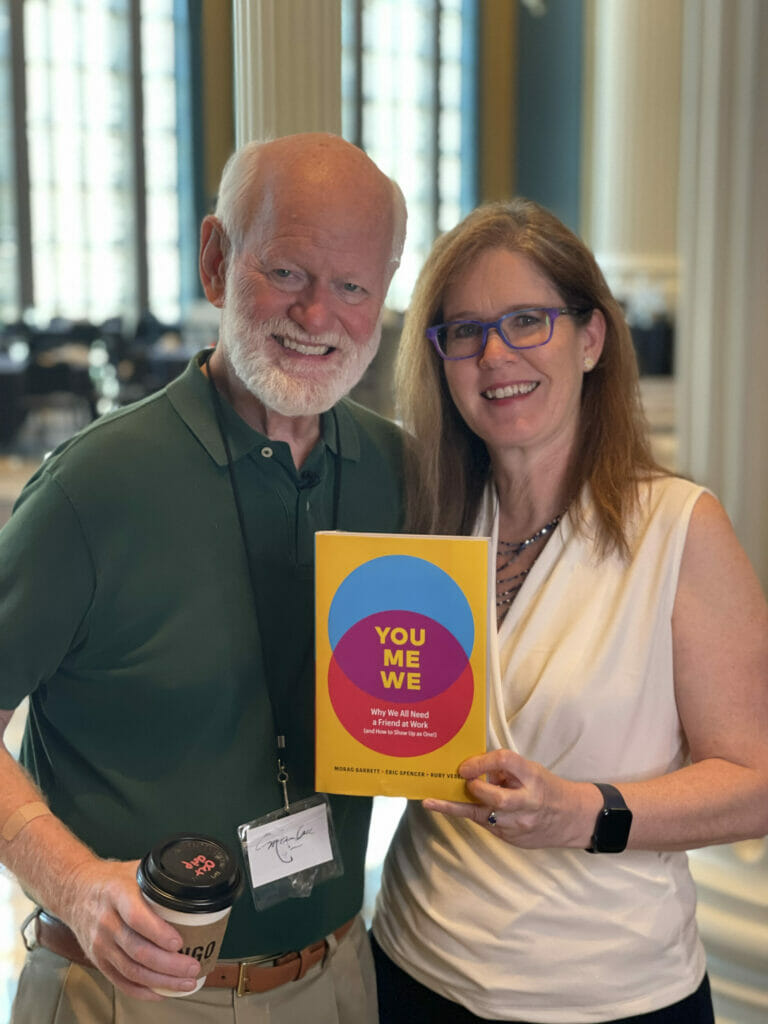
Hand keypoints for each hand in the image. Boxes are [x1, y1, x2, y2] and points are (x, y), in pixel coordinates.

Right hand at [60, 857, 201, 999]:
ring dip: (160, 981)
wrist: (75, 892)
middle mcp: (106, 921)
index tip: (179, 942)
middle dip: (168, 964)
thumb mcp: (135, 869)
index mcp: (117, 894)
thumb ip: (162, 876)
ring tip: (185, 982)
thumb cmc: (111, 880)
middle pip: (137, 950)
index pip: (136, 917)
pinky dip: (142, 990)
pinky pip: (121, 981)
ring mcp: (100, 944)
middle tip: (192, 967)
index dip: (159, 933)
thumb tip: (195, 879)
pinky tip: (161, 992)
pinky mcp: (98, 960)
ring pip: (131, 970)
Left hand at [423, 749, 589, 848]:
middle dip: (474, 790)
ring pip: (484, 817)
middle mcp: (527, 802)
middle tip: (462, 782)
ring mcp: (520, 824)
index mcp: (532, 777)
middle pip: (496, 798)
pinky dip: (472, 815)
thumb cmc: (546, 788)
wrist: (572, 818)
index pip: (506, 761)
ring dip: (458, 807)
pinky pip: (487, 825)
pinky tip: (451, 808)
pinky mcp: (513, 838)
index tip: (465, 766)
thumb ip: (505, 771)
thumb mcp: (530, 771)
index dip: (482, 762)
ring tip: (433, 801)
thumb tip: (472, 768)